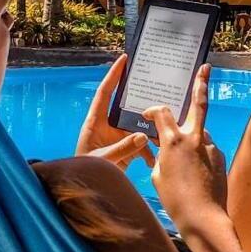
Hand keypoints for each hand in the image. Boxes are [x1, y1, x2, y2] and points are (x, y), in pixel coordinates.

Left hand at [76, 54, 154, 169]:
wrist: (88, 192)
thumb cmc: (86, 173)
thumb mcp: (102, 160)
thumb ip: (122, 148)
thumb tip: (142, 136)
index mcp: (96, 122)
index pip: (105, 92)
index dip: (113, 75)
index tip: (123, 59)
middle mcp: (108, 126)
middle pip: (126, 105)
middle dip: (141, 97)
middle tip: (156, 83)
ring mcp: (118, 137)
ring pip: (138, 124)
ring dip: (150, 127)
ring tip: (164, 124)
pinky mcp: (126, 149)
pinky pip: (142, 144)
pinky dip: (150, 150)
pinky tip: (154, 158)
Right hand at [143, 64, 227, 228]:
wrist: (203, 217)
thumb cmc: (175, 199)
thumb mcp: (157, 175)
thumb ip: (158, 156)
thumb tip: (158, 149)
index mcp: (172, 141)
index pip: (161, 113)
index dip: (152, 110)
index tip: (147, 114)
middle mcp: (193, 137)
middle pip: (198, 103)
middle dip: (201, 83)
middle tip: (206, 67)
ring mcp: (210, 145)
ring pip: (200, 132)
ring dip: (192, 139)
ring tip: (185, 166)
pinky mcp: (220, 156)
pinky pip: (206, 150)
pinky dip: (199, 156)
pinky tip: (195, 175)